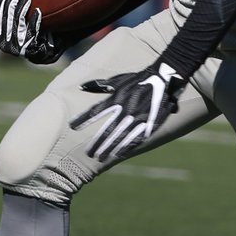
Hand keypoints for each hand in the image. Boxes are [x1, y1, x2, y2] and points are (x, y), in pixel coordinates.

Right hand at [0, 0, 64, 63]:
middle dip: (14, 1)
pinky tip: (39, 11)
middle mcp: (3, 42)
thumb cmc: (31, 30)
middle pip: (7, 16)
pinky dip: (35, 21)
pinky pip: (31, 32)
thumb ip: (12, 1)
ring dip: (23, 9)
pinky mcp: (28, 51)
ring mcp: (15, 48)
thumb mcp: (19, 16)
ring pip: (18, 23)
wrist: (45, 52)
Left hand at [70, 61, 184, 162]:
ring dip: (110, 148)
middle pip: (108, 130)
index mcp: (117, 98)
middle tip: (89, 153)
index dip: (83, 119)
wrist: (164, 77)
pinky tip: (120, 155)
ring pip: (121, 137)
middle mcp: (126, 109)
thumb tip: (81, 87)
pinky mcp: (150, 123)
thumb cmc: (138, 78)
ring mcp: (138, 118)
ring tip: (101, 158)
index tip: (72, 126)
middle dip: (98, 143)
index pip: (96, 111)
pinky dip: (127, 147)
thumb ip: (99, 85)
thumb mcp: (118, 80)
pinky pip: (136, 138)